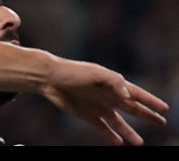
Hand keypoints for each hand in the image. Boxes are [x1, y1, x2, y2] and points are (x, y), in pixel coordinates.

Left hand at [41, 57, 168, 144]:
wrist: (51, 78)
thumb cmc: (74, 72)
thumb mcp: (96, 73)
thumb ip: (114, 82)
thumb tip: (128, 95)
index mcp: (114, 84)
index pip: (137, 94)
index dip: (151, 102)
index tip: (164, 109)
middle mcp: (109, 96)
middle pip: (132, 108)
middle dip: (147, 116)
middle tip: (161, 122)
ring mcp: (99, 106)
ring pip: (119, 122)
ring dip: (129, 132)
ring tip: (139, 142)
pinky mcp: (87, 115)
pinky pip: (102, 127)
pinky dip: (110, 135)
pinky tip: (118, 142)